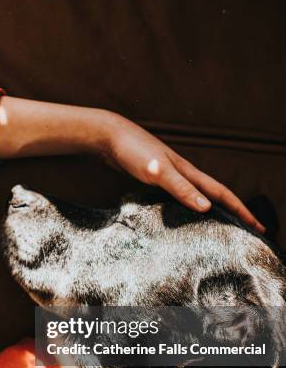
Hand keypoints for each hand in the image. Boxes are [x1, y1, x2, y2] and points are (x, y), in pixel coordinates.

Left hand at [104, 115, 264, 232]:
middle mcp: (183, 174)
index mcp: (189, 173)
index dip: (241, 210)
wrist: (109, 137)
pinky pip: (179, 197)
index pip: (222, 194)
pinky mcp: (154, 180)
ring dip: (213, 210)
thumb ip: (181, 189)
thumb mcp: (158, 172)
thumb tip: (207, 208)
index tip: (258, 227)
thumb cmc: (133, 151)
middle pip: (215, 196)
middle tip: (249, 230)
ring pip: (198, 196)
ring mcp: (169, 177)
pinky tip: (182, 216)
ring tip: (222, 226)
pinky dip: (188, 208)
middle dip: (233, 212)